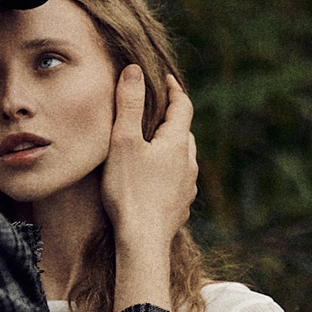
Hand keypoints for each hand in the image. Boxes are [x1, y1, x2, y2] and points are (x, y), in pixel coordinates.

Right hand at [99, 65, 196, 260]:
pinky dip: (167, 171)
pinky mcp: (180, 205)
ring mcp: (187, 186)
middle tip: (154, 111)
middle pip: (184, 132)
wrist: (142, 241)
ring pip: (183, 157)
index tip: (165, 78)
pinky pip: (177, 180)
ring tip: (152, 145)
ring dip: (170, 147)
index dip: (174, 89)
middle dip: (171, 119)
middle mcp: (189, 162)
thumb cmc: (130, 190)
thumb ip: (128, 105)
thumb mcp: (123, 142)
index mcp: (177, 142)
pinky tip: (153, 180)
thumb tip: (134, 71)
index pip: (183, 106)